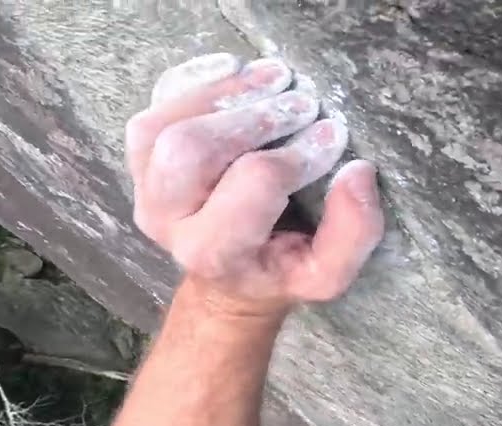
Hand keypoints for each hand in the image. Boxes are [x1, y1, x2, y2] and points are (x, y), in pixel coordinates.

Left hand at [125, 53, 383, 316]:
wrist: (228, 279)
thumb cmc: (282, 270)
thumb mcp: (327, 273)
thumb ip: (353, 232)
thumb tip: (359, 172)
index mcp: (214, 252)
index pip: (255, 182)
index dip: (299, 152)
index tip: (334, 135)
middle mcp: (166, 221)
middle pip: (191, 147)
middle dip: (254, 115)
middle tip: (305, 102)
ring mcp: (145, 187)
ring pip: (163, 124)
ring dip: (224, 91)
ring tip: (277, 78)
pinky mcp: (142, 157)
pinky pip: (154, 106)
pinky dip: (195, 80)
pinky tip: (236, 70)